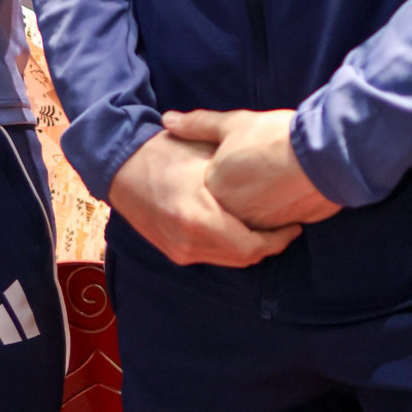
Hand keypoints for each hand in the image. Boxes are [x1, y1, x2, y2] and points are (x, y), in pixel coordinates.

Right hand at [108, 130, 302, 267]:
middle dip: (268, 245)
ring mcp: (180, 251)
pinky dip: (229, 246)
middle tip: (285, 227)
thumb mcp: (200, 151)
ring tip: (266, 228)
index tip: (294, 224)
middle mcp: (190, 243)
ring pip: (228, 260)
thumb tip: (273, 170)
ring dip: (249, 247)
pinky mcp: (174, 252)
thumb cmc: (161, 152)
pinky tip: (238, 228)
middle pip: (243, 258)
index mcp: (198, 218)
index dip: (278, 239)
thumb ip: (232, 166)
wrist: (117, 166)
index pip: (251, 246)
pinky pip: (212, 256)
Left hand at [163, 107, 340, 229]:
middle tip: (249, 172)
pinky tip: (281, 193)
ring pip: (249, 220)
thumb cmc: (272, 136)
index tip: (228, 161)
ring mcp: (260, 224)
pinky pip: (271, 225)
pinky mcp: (284, 227)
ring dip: (253, 208)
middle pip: (226, 209)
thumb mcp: (230, 124)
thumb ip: (196, 125)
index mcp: (214, 188)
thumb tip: (167, 120)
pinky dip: (272, 215)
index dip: (215, 173)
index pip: (204, 189)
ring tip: (265, 181)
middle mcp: (233, 213)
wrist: (321, 156)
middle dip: (233, 195)